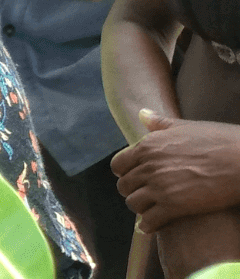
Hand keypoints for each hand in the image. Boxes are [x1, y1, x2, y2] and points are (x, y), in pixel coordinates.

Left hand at [112, 111, 239, 231]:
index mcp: (148, 146)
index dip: (125, 173)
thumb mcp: (186, 127)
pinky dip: (148, 225)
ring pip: (133, 203)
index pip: (118, 164)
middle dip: (133, 192)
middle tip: (143, 196)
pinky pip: (149, 220)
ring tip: (150, 210)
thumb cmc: (221, 142)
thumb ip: (160, 123)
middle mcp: (148, 165)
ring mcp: (159, 186)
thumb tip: (142, 113)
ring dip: (140, 208)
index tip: (135, 178)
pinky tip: (152, 226)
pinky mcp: (173, 206)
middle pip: (124, 185)